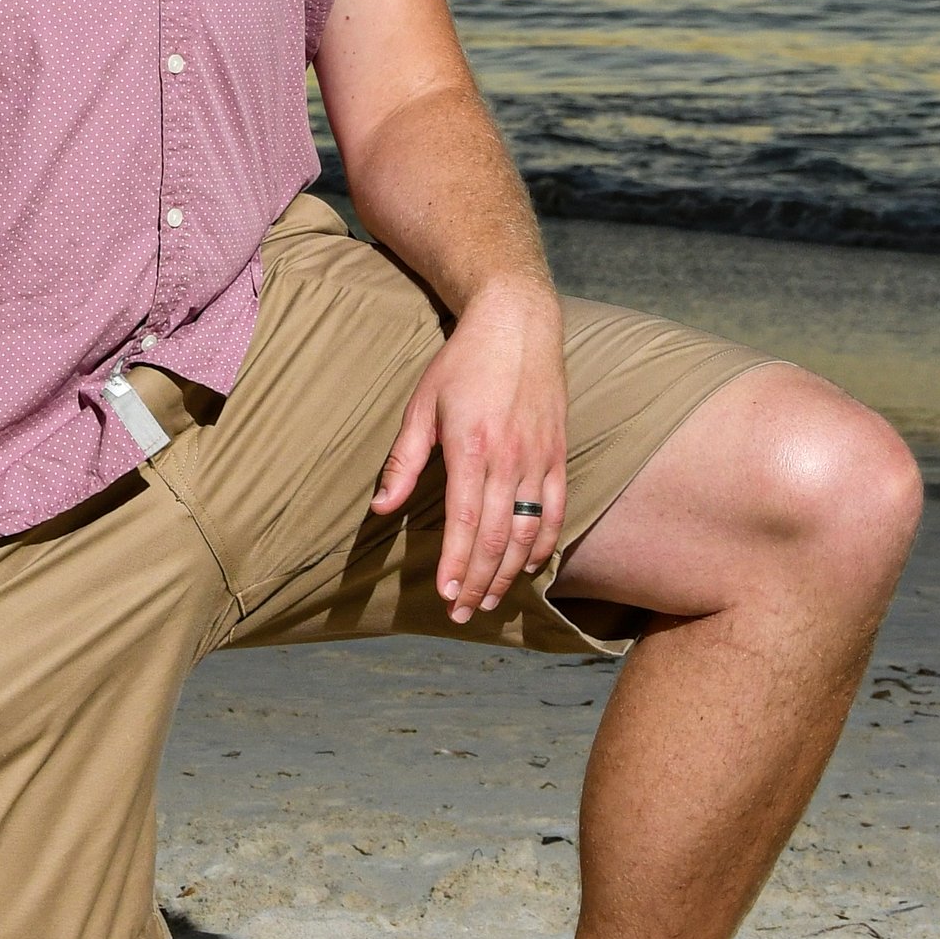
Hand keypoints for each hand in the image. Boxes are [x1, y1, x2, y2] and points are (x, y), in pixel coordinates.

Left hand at [370, 276, 568, 620]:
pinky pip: (556, 512)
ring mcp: (539, 459)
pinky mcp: (558, 455)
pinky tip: (529, 567)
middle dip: (479, 582)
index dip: (456, 565)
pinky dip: (545, 545)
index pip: (464, 522)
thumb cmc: (463, 362)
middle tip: (462, 614)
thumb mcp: (422, 403)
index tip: (446, 597)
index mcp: (472, 447)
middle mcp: (510, 458)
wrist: (519, 324)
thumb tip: (380, 507)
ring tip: (490, 601)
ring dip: (509, 573)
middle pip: (496, 537)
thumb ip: (404, 459)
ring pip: (528, 532)